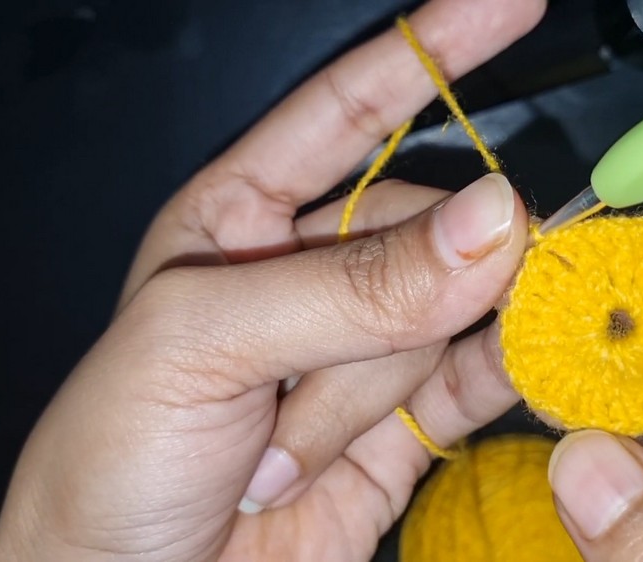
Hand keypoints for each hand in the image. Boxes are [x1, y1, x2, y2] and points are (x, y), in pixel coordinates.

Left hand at [0, 1, 544, 559]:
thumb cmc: (117, 463)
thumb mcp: (204, 347)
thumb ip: (351, 287)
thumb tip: (491, 221)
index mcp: (238, 219)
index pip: (347, 111)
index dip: (427, 55)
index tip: (510, 3)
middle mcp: (312, 272)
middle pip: (421, 228)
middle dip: (393, 301)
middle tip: (333, 369)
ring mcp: (367, 348)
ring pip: (453, 311)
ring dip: (393, 381)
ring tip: (295, 448)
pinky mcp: (409, 423)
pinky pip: (485, 375)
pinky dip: (515, 370)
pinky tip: (526, 373)